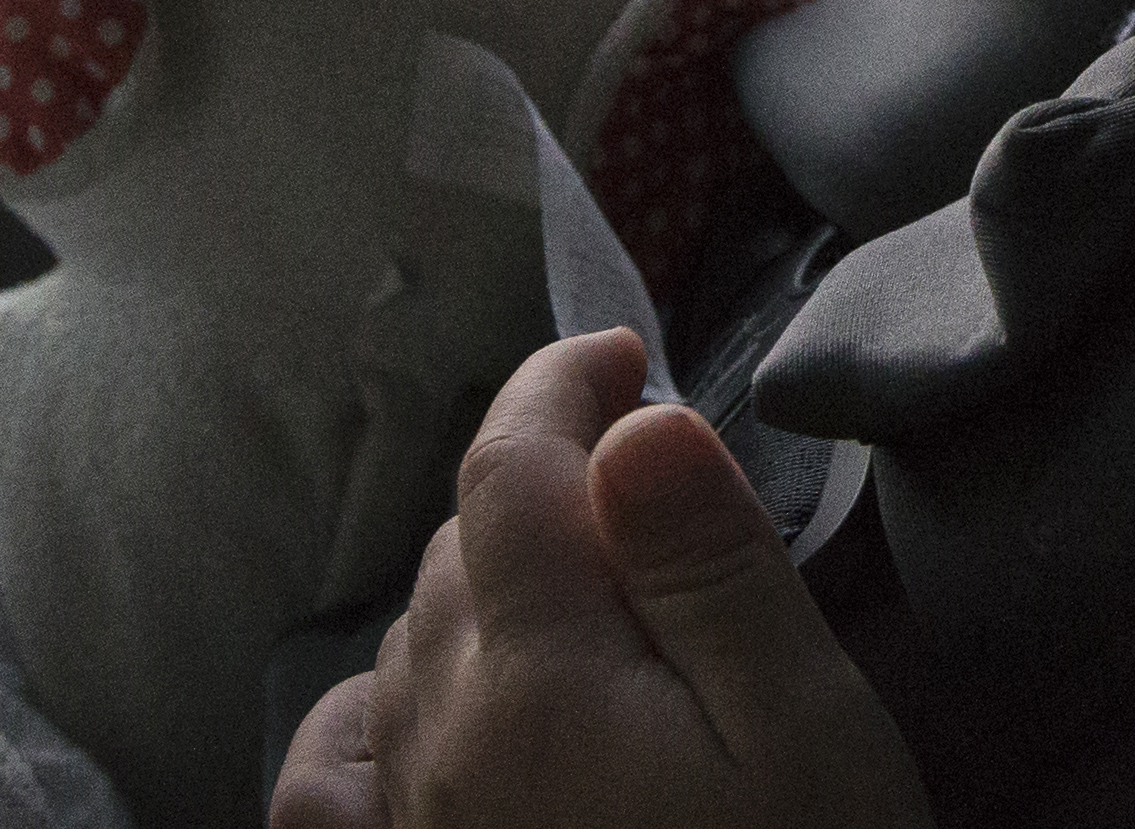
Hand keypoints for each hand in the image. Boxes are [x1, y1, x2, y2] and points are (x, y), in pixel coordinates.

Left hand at [271, 327, 930, 828]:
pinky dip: (365, 711)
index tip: (624, 351)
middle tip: (648, 476)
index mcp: (540, 681)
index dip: (559, 383)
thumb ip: (709, 571)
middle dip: (542, 478)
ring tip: (582, 583)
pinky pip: (329, 783)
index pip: (509, 467)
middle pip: (460, 550)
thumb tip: (633, 425)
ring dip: (481, 581)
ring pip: (408, 644)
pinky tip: (415, 703)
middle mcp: (441, 747)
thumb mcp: (805, 733)